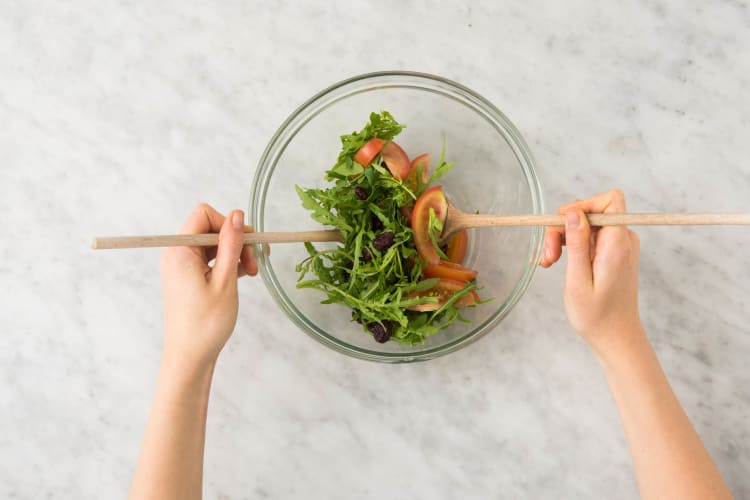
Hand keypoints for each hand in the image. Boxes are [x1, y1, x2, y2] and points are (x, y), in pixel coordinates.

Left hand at [160, 203, 257, 369]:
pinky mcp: (187, 277)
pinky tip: (242, 277)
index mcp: (180, 251)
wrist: (190, 356)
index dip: (229, 224)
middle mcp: (176, 254)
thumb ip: (230, 244)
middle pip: (211, 229)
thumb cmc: (205, 324)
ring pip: (213, 245)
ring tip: (251, 273)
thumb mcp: (225, 280)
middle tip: (255, 262)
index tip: (247, 243)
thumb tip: (237, 215)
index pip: (204, 215)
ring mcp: (181, 266)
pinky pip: (209, 259)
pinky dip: (227, 264)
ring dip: (235, 254)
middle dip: (236, 241)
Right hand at [539, 190, 641, 352]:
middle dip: (564, 227)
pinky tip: (559, 263)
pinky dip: (572, 247)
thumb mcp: (579, 280)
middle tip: (548, 255)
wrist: (616, 338)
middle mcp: (623, 240)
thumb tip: (573, 212)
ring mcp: (619, 246)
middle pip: (591, 212)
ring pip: (586, 225)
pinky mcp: (613, 254)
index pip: (609, 200)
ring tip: (549, 263)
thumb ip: (577, 244)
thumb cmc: (597, 317)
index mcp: (617, 244)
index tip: (561, 225)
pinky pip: (590, 238)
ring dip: (564, 239)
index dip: (582, 205)